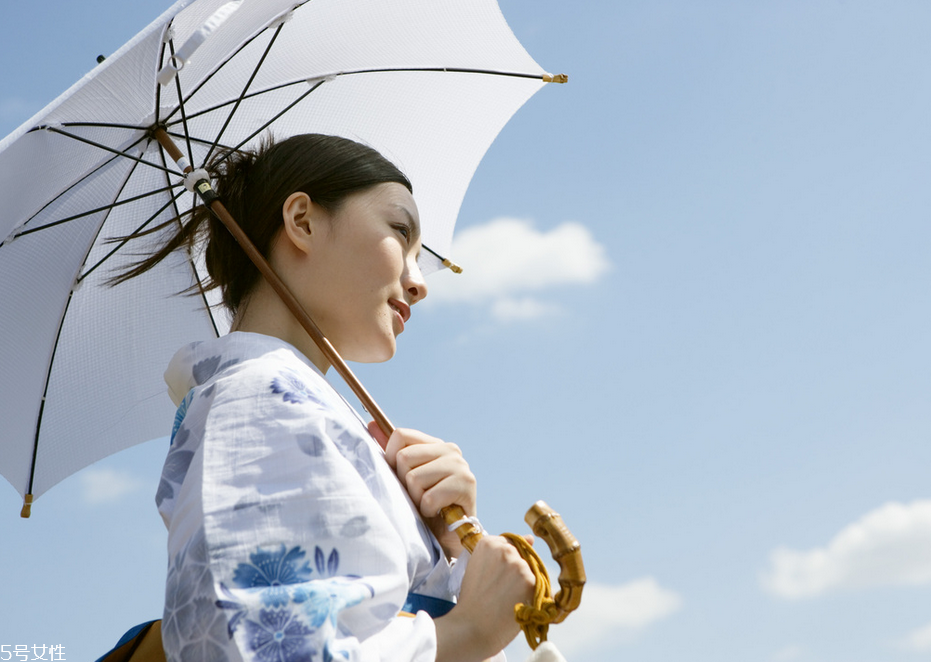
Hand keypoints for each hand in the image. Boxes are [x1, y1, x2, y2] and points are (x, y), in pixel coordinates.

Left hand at [368, 423, 475, 556]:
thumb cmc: (425, 506)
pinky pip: (429, 497)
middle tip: (419, 496)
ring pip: (414, 478)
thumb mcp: (405, 478)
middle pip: (404, 457)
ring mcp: (460, 466)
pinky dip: (428, 510)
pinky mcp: (466, 484)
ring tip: (429, 505)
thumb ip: (392, 452)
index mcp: (435, 444)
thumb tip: (371, 424)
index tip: (402, 479)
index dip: (392, 459)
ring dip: (416, 499)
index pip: (400, 435)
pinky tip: (438, 513)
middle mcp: (450, 450)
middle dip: (405, 484)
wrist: (450, 537)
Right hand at [434, 535, 536, 661]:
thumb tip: (531, 538)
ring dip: (523, 586)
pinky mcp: (530, 581)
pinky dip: (530, 597)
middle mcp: (505, 549)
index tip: (496, 578)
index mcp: (488, 543)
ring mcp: (518, 564)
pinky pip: (537, 587)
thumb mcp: (480, 568)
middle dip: (515, 574)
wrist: (470, 628)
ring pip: (530, 573)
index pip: (509, 545)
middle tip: (500, 592)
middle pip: (521, 558)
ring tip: (505, 601)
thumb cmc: (473, 601)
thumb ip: (503, 551)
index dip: (504, 565)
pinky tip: (514, 605)